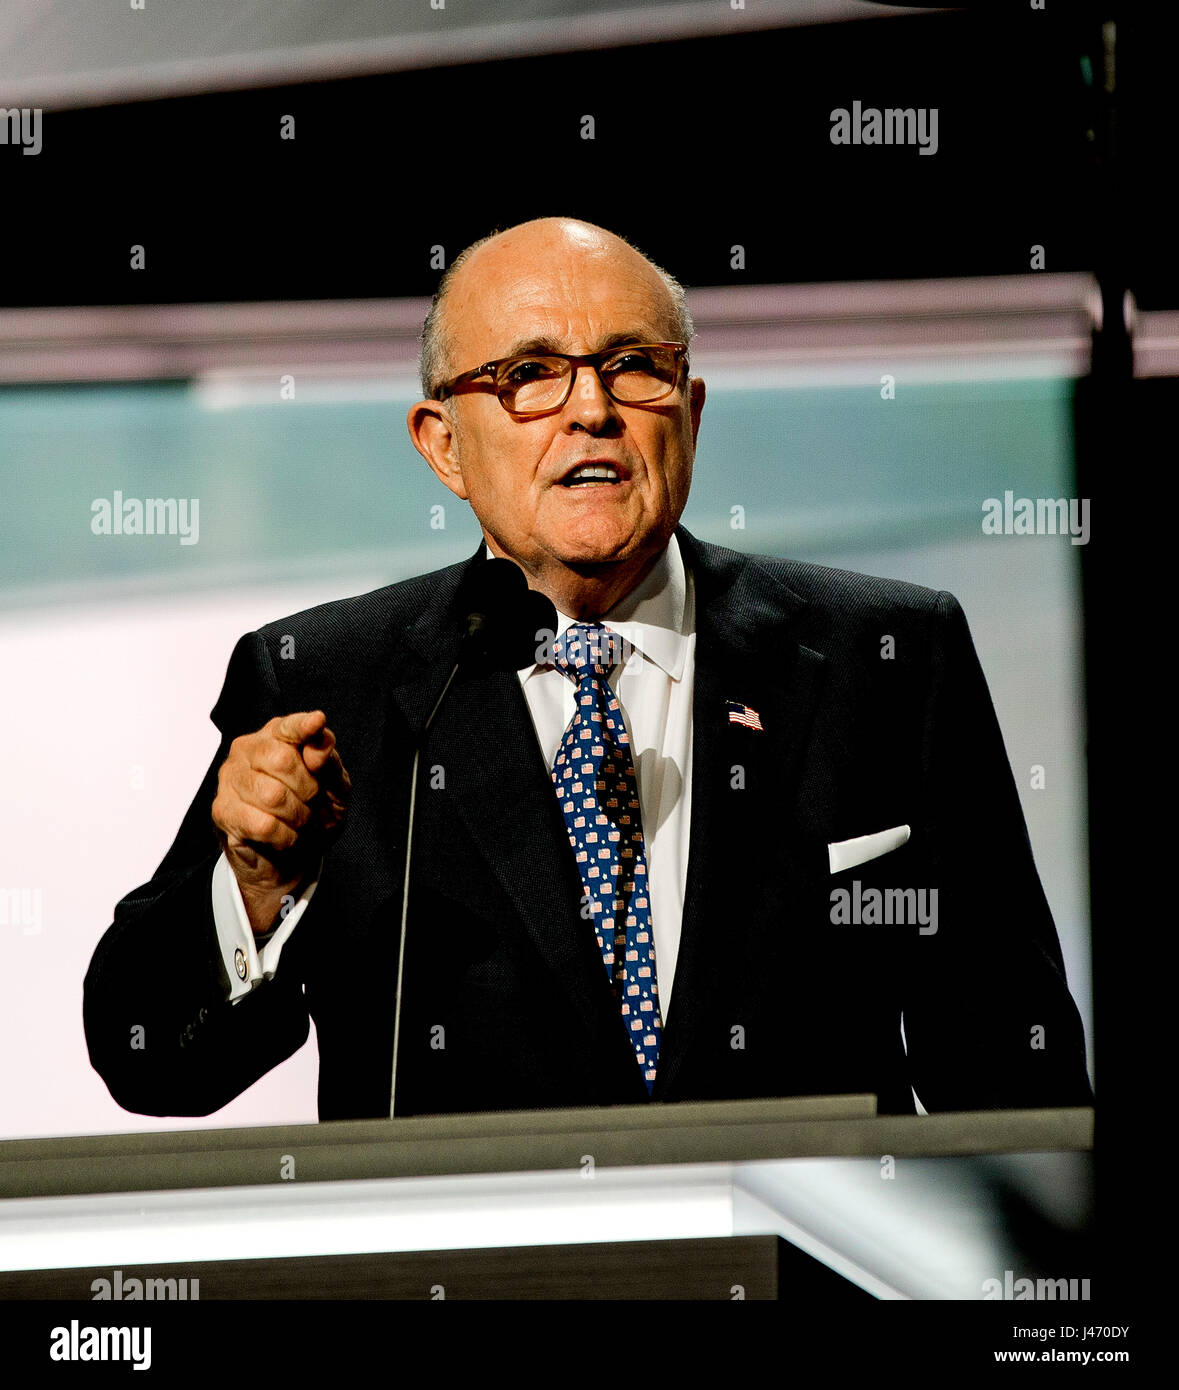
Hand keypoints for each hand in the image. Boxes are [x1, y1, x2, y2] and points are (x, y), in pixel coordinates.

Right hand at [212, 710, 349, 932]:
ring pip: (272, 795)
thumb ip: (329, 763)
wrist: (294, 856)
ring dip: (297, 816)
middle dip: (307, 789)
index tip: (317, 722)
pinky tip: (284, 836)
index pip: (290, 726)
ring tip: (298, 820)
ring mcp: (230, 778)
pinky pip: (262, 824)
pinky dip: (284, 836)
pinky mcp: (222, 810)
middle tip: (310, 802)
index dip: (303, 726)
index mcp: (278, 736)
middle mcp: (248, 749)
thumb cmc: (315, 812)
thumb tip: (318, 746)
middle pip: (282, 760)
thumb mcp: (335, 788)